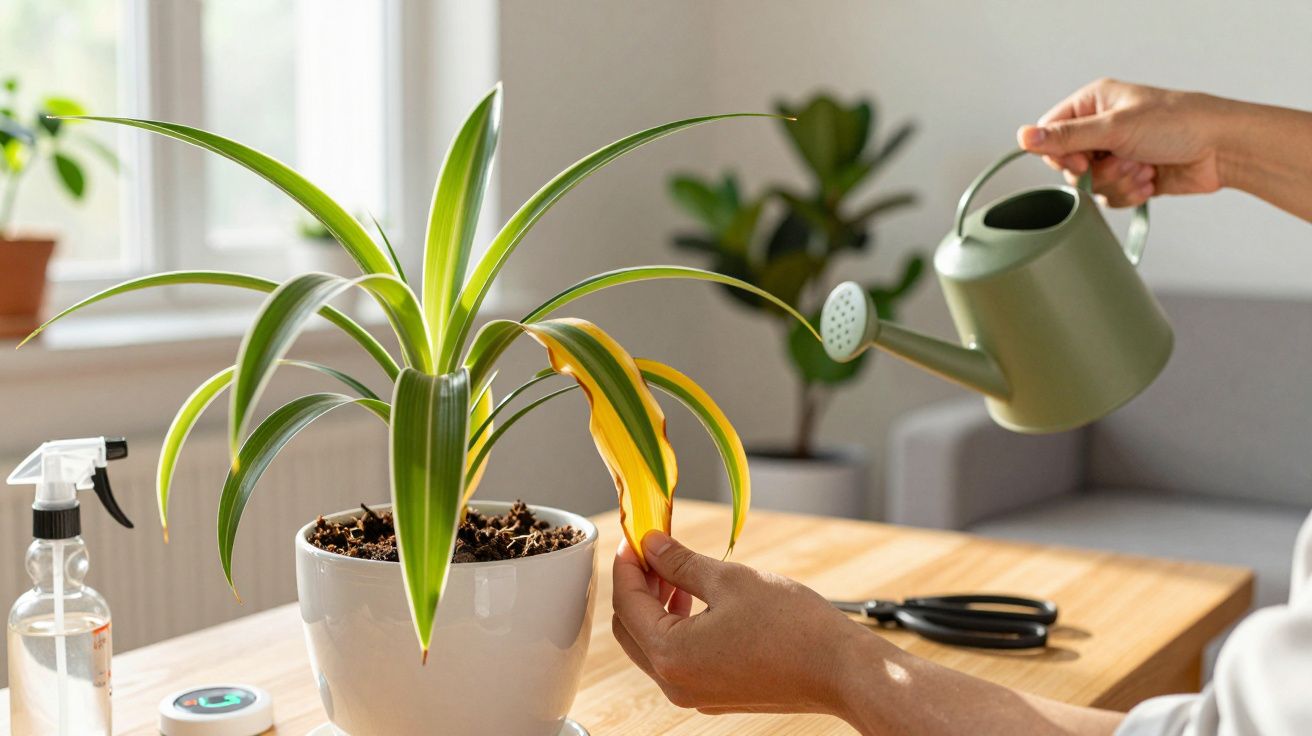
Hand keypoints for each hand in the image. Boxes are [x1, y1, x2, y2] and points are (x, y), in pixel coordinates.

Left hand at [610, 530, 873, 716]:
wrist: (841, 670)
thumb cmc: (793, 627)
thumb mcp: (729, 580)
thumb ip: (680, 563)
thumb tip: (651, 546)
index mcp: (671, 654)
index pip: (627, 603)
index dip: (627, 564)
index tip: (635, 537)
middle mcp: (675, 683)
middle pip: (631, 628)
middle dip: (638, 586)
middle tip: (652, 551)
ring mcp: (695, 693)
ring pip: (653, 645)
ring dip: (657, 606)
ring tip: (675, 571)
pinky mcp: (715, 694)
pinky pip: (679, 658)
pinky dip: (676, 626)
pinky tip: (695, 600)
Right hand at [1017, 78, 1228, 206]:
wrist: (1222, 148)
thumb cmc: (1179, 123)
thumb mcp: (1114, 128)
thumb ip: (1065, 137)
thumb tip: (1023, 137)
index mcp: (1093, 104)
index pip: (1051, 134)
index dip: (1060, 155)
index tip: (1082, 161)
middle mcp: (1101, 128)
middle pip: (1069, 165)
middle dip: (1097, 171)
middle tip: (1122, 160)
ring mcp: (1117, 153)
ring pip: (1090, 185)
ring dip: (1117, 182)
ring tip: (1143, 167)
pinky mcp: (1131, 176)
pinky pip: (1110, 197)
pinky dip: (1129, 192)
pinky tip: (1150, 180)